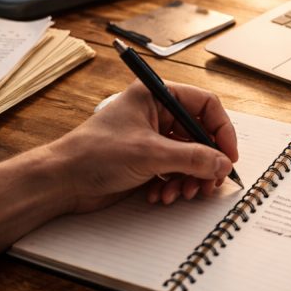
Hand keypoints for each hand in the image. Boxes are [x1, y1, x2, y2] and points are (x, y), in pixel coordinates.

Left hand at [49, 79, 238, 211]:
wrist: (62, 181)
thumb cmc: (93, 153)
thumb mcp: (150, 153)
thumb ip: (192, 157)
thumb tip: (222, 163)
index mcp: (156, 95)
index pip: (205, 105)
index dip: (221, 130)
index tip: (228, 155)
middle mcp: (157, 114)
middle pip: (200, 134)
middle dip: (206, 161)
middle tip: (209, 182)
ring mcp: (153, 138)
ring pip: (190, 156)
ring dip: (190, 177)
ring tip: (181, 193)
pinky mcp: (148, 160)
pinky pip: (176, 171)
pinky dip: (174, 185)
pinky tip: (162, 195)